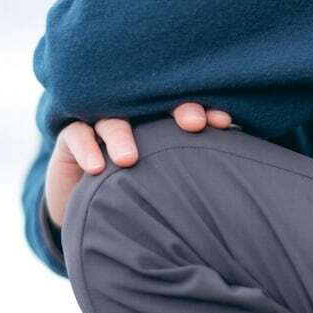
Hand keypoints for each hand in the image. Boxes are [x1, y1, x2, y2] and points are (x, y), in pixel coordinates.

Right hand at [44, 102, 234, 228]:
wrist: (87, 206)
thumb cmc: (138, 192)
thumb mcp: (168, 184)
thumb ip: (194, 177)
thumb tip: (240, 181)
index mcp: (159, 122)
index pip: (182, 110)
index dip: (204, 112)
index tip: (225, 122)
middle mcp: (132, 117)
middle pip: (152, 105)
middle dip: (175, 111)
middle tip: (194, 124)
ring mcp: (101, 124)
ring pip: (113, 120)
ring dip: (123, 136)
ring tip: (130, 159)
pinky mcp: (72, 138)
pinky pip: (77, 135)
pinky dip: (87, 148)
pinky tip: (97, 167)